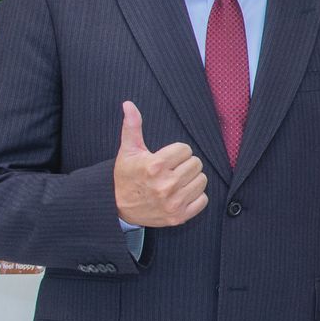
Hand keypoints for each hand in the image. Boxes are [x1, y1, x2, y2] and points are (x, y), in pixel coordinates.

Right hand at [113, 101, 206, 226]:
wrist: (117, 208)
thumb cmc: (125, 176)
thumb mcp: (128, 151)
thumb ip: (132, 126)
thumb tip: (128, 104)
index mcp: (155, 166)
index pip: (186, 149)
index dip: (176, 152)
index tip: (166, 159)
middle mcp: (166, 185)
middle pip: (196, 164)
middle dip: (185, 164)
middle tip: (172, 170)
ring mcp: (173, 202)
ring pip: (202, 180)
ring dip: (192, 179)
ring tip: (176, 181)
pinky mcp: (179, 216)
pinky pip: (203, 200)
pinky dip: (195, 196)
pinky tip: (181, 194)